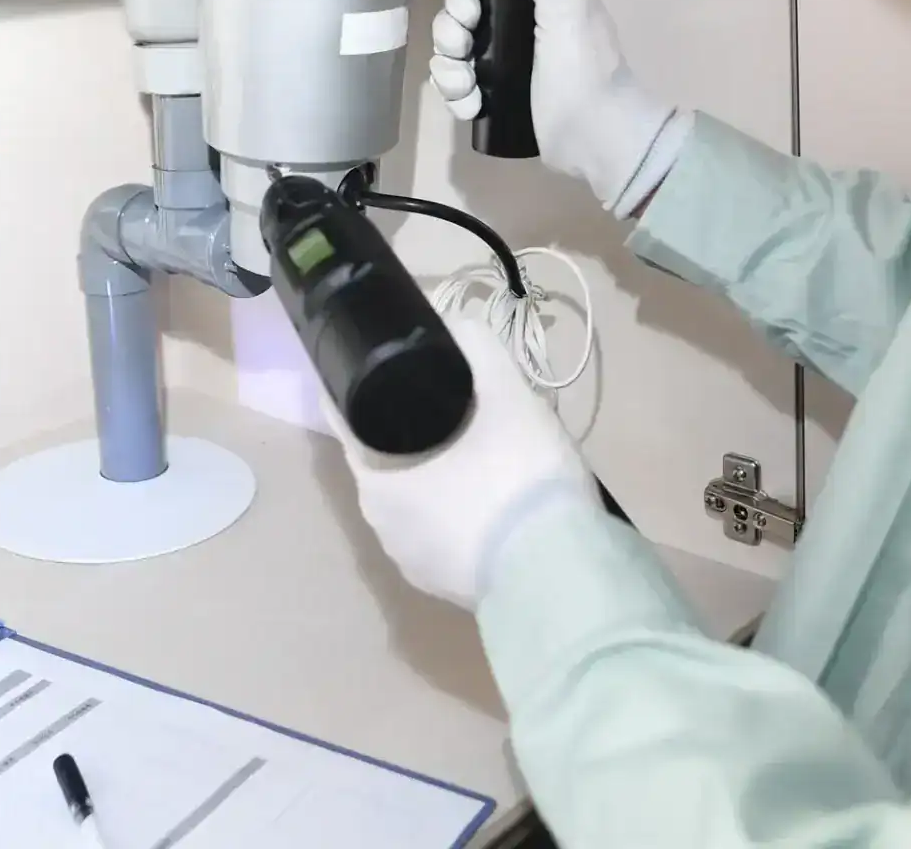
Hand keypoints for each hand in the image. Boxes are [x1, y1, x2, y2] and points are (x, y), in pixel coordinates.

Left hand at [324, 317, 598, 609]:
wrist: (563, 574)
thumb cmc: (520, 476)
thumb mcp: (507, 397)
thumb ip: (478, 349)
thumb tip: (457, 322)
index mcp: (377, 482)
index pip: (347, 424)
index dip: (353, 390)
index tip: (365, 363)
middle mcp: (382, 528)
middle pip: (384, 464)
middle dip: (408, 432)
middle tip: (448, 402)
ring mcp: (415, 565)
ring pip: (417, 504)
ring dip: (437, 476)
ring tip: (478, 448)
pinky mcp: (450, 589)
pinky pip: (445, 537)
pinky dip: (460, 514)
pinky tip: (493, 498)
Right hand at [429, 0, 683, 215]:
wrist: (596, 137)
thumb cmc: (584, 66)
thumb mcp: (567, 1)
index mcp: (530, 0)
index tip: (470, 13)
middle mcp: (513, 29)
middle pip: (454, 20)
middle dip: (449, 35)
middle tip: (467, 51)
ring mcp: (501, 68)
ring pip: (448, 57)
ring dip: (449, 70)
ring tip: (469, 87)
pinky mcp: (493, 102)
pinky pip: (453, 91)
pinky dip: (455, 96)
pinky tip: (473, 105)